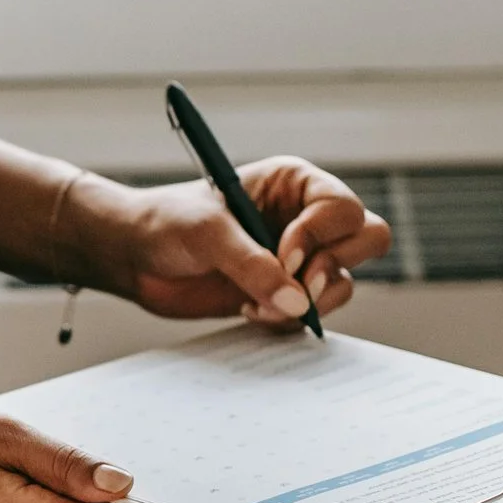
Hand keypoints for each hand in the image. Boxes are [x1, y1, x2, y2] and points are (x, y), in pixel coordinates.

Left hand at [111, 158, 391, 325]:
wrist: (135, 257)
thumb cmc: (165, 224)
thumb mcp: (206, 234)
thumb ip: (252, 265)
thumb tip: (298, 302)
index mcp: (294, 183)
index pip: (342, 208)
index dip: (320, 237)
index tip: (284, 257)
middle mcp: (305, 217)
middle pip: (367, 238)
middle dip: (334, 267)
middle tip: (296, 287)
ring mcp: (300, 257)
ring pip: (345, 281)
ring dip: (310, 302)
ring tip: (257, 303)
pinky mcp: (284, 292)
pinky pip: (315, 311)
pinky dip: (290, 319)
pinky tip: (249, 310)